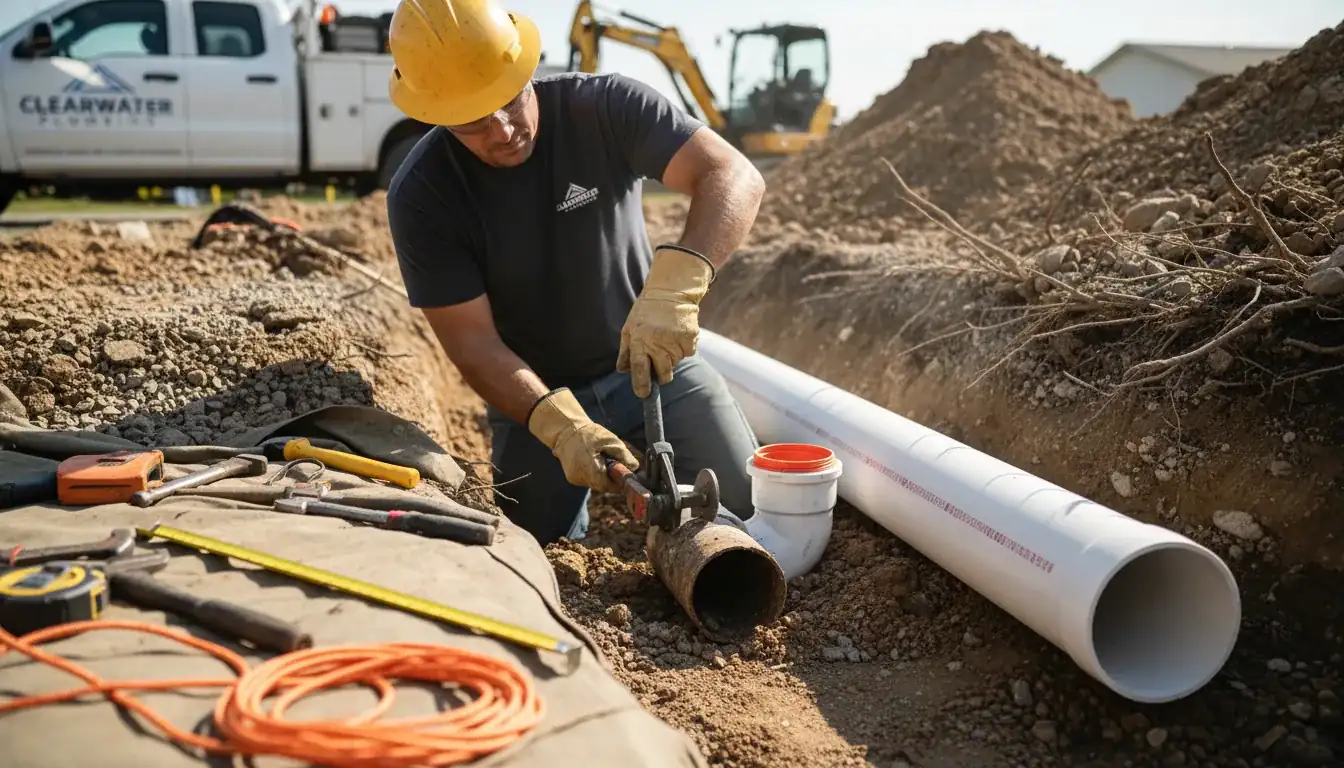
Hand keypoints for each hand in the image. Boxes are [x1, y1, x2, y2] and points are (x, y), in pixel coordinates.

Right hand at [527, 387, 638, 492]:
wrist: (566, 429)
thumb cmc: (588, 433)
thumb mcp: (611, 441)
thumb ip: (624, 456)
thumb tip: (634, 468)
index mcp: (590, 469)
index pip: (609, 486)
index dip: (618, 482)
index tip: (624, 475)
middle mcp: (580, 477)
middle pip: (602, 486)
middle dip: (610, 477)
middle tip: (612, 463)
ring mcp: (574, 478)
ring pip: (594, 483)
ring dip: (601, 475)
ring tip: (600, 458)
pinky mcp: (571, 477)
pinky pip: (587, 479)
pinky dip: (592, 473)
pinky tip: (591, 460)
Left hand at [617, 247, 713, 397]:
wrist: (671, 290)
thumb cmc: (646, 310)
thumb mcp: (629, 327)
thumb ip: (626, 351)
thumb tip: (623, 370)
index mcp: (640, 340)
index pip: (640, 368)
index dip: (641, 385)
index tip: (643, 394)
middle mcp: (658, 343)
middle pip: (663, 373)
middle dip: (661, 375)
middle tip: (659, 366)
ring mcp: (675, 341)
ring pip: (675, 363)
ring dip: (671, 358)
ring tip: (666, 339)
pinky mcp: (690, 338)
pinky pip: (687, 353)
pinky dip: (683, 349)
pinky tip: (677, 335)